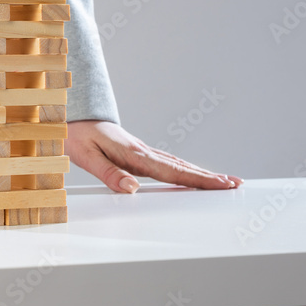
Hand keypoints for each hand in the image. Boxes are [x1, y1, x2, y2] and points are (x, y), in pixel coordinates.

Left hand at [66, 120, 242, 192]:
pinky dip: (183, 169)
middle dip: (209, 177)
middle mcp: (141, 151)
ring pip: (176, 164)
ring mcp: (140, 151)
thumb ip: (109, 173)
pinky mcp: (136, 152)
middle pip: (181, 167)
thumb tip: (132, 189)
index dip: (198, 180)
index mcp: (132, 154)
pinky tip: (190, 175)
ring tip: (223, 181)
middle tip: (235, 184)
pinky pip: (165, 163)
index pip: (171, 171)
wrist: (69, 116)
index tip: (222, 184)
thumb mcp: (86, 156)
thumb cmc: (76, 135)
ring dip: (200, 173)